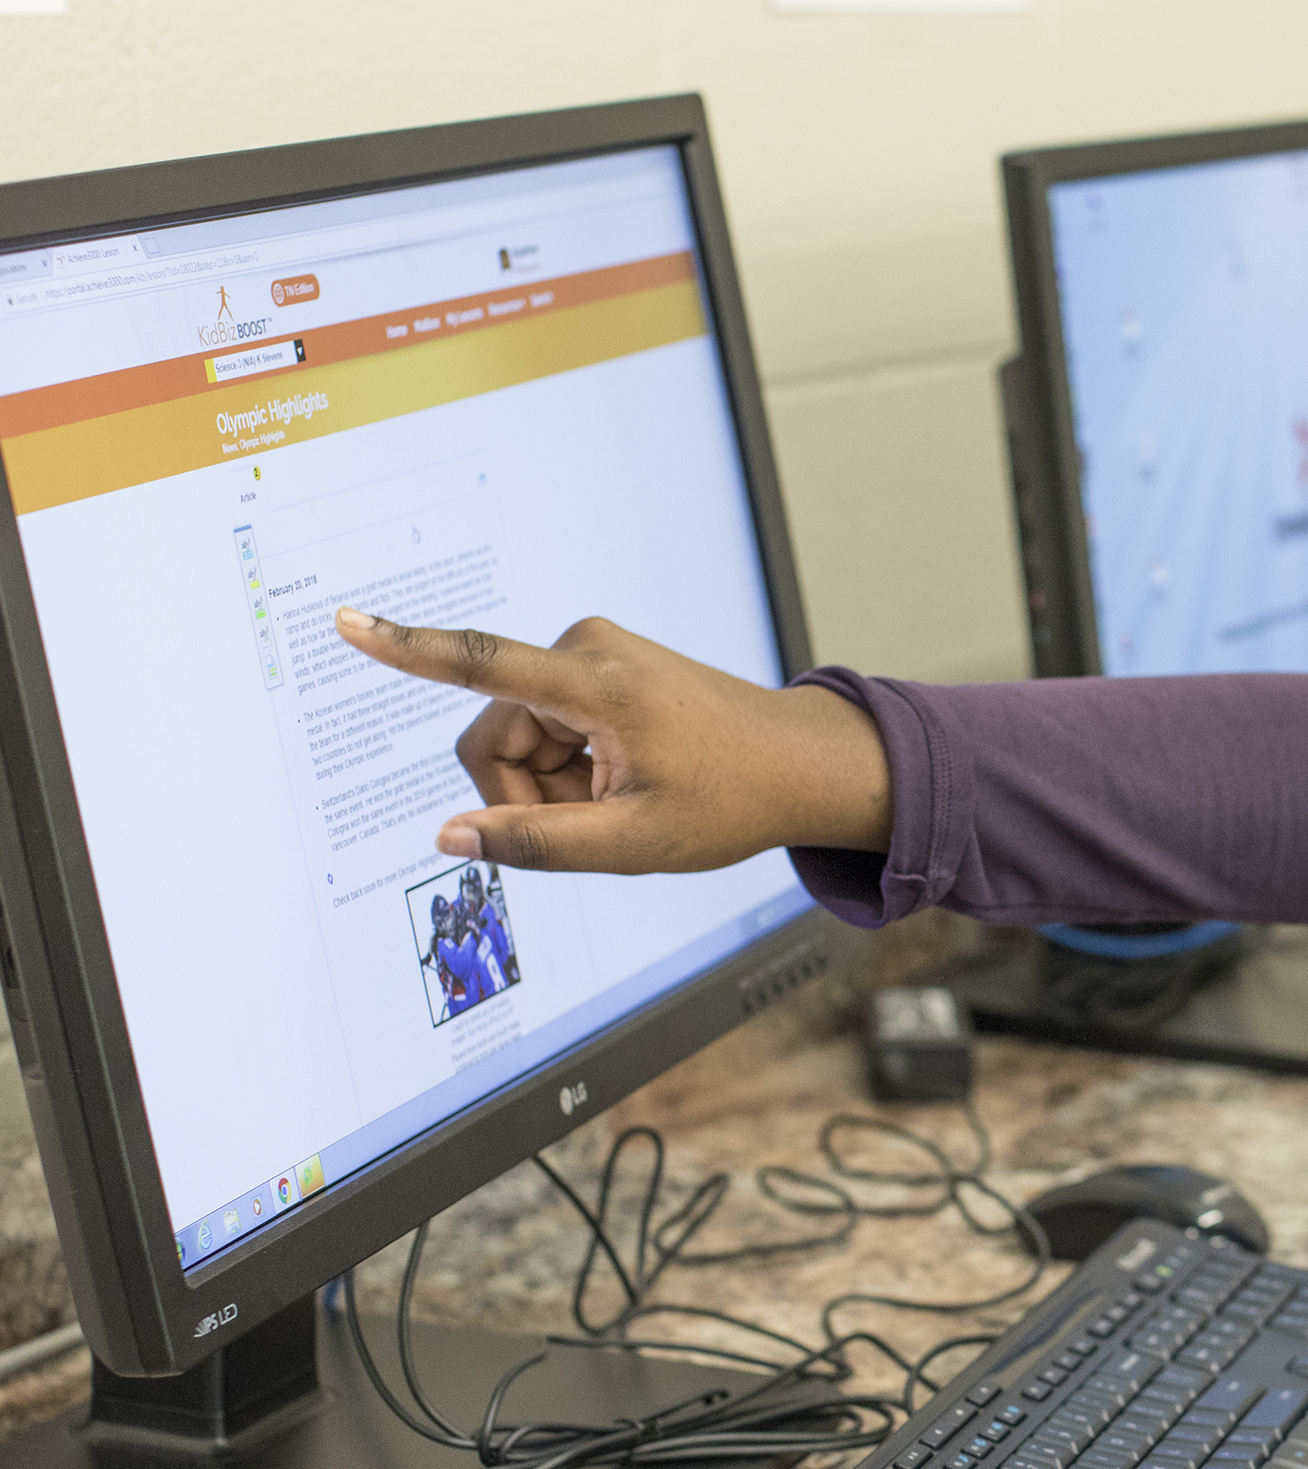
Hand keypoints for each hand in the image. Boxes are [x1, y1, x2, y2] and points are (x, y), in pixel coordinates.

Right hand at [332, 609, 892, 871]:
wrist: (796, 764)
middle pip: (494, 738)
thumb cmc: (732, 801)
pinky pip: (545, 727)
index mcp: (598, 685)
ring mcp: (591, 652)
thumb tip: (451, 839)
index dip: (407, 650)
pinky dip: (570, 768)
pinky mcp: (595, 664)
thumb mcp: (634, 844)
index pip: (482, 664)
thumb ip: (537, 845)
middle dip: (527, 793)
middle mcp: (586, 650)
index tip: (349, 624)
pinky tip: (621, 778)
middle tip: (600, 819)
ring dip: (553, 785)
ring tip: (620, 798)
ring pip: (517, 739)